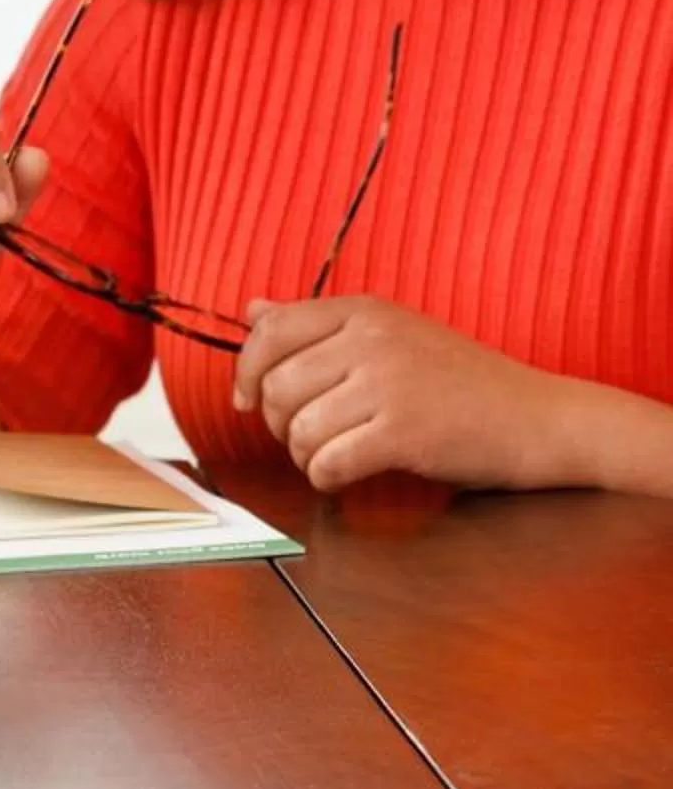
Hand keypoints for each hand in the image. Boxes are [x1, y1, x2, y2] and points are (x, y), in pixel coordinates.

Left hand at [235, 296, 578, 491]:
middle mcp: (371, 338)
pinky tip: (345, 476)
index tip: (248, 401)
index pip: (269, 332)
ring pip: (297, 430)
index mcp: (364, 311)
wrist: (543, 420)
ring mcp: (388, 383)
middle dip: (279, 423)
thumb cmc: (464, 383)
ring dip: (305, 455)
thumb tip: (253, 310)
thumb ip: (320, 326)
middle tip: (309, 437)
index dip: (245, 372)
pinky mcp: (405, 432)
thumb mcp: (393, 335)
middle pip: (275, 387)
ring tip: (335, 456)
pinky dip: (326, 478)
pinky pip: (327, 462)